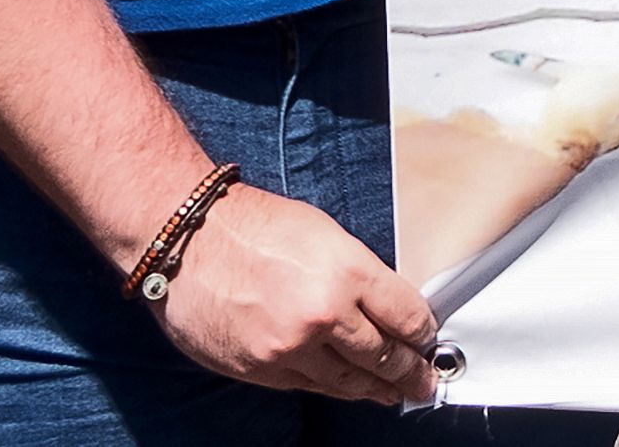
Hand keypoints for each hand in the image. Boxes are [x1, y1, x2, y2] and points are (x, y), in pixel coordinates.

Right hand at [152, 182, 440, 402]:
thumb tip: (387, 307)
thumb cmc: (254, 226)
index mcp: (347, 272)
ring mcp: (289, 348)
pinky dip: (331, 388)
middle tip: (425, 382)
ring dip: (375, 389)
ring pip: (348, 380)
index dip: (424, 333)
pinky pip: (308, 385)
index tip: (430, 341)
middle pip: (384, 356)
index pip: (406, 316)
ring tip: (392, 392)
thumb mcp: (325, 234)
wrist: (188, 240)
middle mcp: (323, 315)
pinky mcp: (260, 369)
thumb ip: (359, 274)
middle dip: (410, 372)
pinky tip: (345, 387)